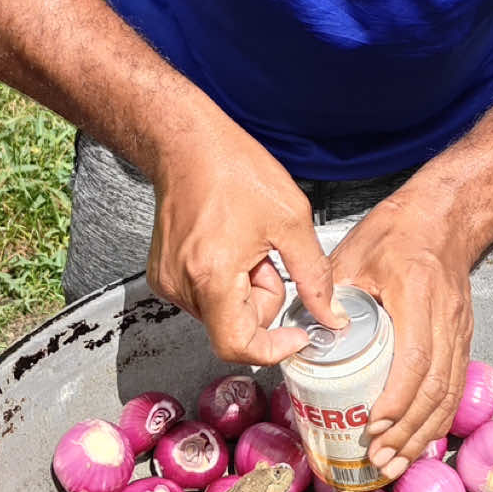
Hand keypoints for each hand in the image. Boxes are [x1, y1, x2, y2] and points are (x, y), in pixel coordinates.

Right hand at [146, 114, 346, 364]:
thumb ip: (315, 275)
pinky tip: (228, 244)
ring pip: (223, 311)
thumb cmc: (232, 169)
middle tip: (267, 256)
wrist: (187, 143)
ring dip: (245, 288)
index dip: (273, 348)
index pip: (238, 345)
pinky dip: (225, 280)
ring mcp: (168, 281)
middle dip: (263, 298)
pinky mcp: (163, 274)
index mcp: (213, 276)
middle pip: (236, 325)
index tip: (295, 335)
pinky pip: (206, 296)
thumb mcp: (291, 220)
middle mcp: (183, 285)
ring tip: (245, 244)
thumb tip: (329, 315)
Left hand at [328, 190, 473, 477]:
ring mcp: (460, 328)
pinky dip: (439, 416)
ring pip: (449, 392)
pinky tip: (420, 437)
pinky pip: (455, 384)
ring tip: (397, 460)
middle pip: (436, 386)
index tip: (374, 424)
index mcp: (417, 293)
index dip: (397, 398)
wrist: (444, 216)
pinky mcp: (463, 336)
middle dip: (408, 430)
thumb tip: (308, 337)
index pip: (415, 357)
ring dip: (424, 432)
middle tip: (380, 457)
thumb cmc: (397, 230)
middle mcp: (446, 316)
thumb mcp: (354, 253)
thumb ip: (330, 292)